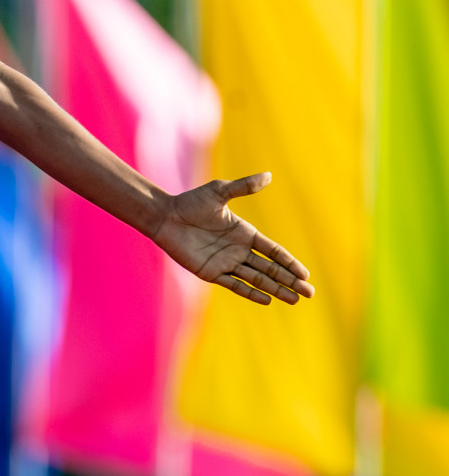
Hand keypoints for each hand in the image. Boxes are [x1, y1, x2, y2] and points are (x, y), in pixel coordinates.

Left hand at [149, 172, 314, 304]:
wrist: (165, 216)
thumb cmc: (190, 202)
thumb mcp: (219, 191)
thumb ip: (243, 187)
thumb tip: (268, 175)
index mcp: (244, 232)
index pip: (273, 251)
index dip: (289, 262)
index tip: (306, 274)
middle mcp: (238, 250)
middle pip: (270, 269)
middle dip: (290, 280)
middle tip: (310, 293)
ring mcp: (225, 262)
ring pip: (257, 279)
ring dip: (276, 289)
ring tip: (295, 300)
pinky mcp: (210, 272)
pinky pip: (234, 285)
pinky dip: (250, 293)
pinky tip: (267, 300)